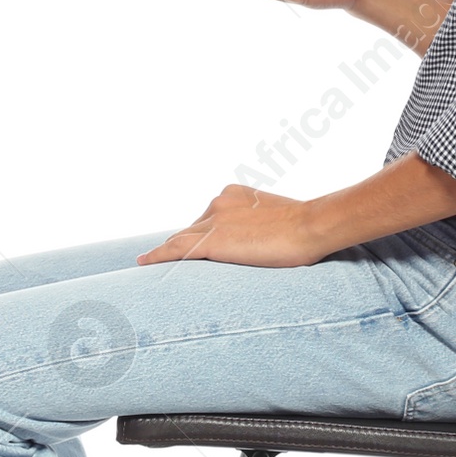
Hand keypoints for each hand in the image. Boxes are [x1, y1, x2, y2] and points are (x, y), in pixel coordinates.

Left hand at [134, 184, 326, 268]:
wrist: (311, 226)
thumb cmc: (306, 227)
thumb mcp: (279, 220)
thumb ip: (262, 227)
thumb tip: (265, 241)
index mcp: (234, 194)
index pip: (208, 218)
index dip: (199, 234)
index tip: (194, 245)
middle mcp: (218, 202)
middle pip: (190, 228)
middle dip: (180, 244)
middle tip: (165, 258)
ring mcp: (213, 221)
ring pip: (179, 239)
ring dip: (164, 251)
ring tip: (147, 261)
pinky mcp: (211, 241)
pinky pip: (175, 251)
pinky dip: (157, 257)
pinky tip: (144, 262)